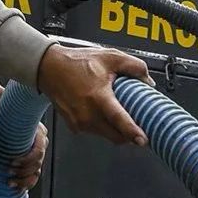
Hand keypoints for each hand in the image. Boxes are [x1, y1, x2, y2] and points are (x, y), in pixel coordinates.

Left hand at [0, 88, 48, 190]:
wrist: (8, 122)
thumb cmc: (9, 116)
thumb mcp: (5, 108)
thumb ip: (2, 100)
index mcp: (39, 134)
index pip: (39, 149)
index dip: (27, 158)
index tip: (12, 161)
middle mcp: (41, 146)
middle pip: (38, 163)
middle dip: (23, 170)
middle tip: (8, 170)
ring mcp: (36, 157)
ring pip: (36, 173)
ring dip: (23, 179)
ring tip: (9, 181)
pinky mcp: (31, 165)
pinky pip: (33, 178)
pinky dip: (26, 185)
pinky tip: (16, 188)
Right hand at [37, 45, 152, 144]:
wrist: (48, 67)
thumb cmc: (76, 62)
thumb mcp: (109, 57)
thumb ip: (134, 66)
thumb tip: (149, 81)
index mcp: (98, 97)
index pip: (118, 119)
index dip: (132, 132)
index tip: (143, 140)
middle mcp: (88, 114)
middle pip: (117, 136)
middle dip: (129, 135)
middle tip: (137, 126)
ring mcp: (80, 122)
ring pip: (107, 136)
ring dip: (116, 130)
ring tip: (116, 112)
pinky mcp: (75, 126)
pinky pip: (96, 132)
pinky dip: (103, 126)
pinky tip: (101, 112)